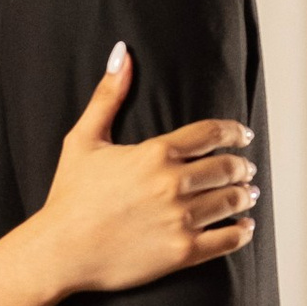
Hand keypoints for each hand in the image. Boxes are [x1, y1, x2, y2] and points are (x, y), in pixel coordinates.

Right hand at [39, 49, 255, 294]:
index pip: (211, 133)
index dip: (234, 132)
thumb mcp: (84, 140)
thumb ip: (108, 96)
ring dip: (245, 196)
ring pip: (231, 201)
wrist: (59, 252)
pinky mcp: (182, 252)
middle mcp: (173, 184)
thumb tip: (122, 53)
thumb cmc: (68, 196)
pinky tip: (244, 226)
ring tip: (248, 195)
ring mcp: (180, 220)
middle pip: (227, 167)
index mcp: (155, 153)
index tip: (243, 135)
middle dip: (242, 167)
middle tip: (246, 169)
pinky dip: (242, 231)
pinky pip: (227, 240)